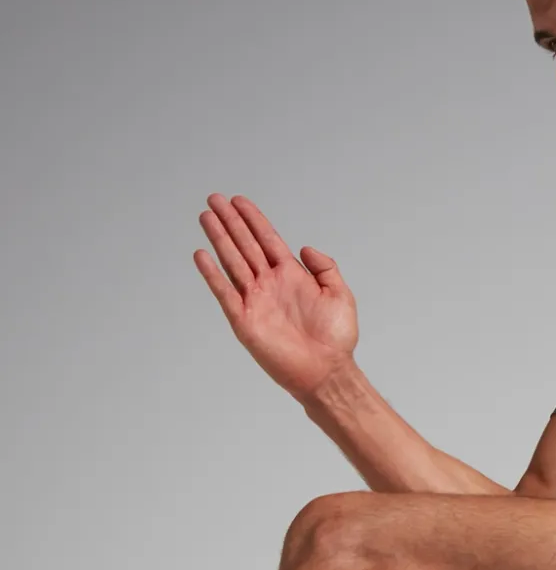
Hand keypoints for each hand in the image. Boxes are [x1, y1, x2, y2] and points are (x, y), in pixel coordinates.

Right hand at [193, 193, 357, 403]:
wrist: (327, 371)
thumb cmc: (336, 338)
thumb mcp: (339, 294)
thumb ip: (325, 267)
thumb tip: (304, 247)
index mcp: (291, 276)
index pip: (267, 240)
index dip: (253, 219)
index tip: (239, 201)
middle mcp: (270, 284)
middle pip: (245, 245)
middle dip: (230, 222)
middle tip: (214, 198)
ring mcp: (255, 300)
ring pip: (233, 262)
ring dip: (219, 239)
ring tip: (206, 216)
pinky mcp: (244, 320)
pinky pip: (225, 292)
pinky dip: (213, 274)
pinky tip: (202, 254)